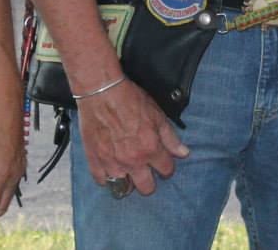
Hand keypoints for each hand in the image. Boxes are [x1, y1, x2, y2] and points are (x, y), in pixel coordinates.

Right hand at [77, 78, 188, 194]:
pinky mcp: (94, 159)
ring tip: (126, 170)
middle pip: (146, 188)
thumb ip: (170, 137)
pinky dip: (106, 178)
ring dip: (127, 180)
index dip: (166, 166)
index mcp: (150, 148)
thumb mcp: (156, 113)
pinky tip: (109, 168)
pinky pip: (101, 181)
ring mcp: (112, 162)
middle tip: (143, 168)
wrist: (100, 89)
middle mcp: (133, 160)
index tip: (161, 161)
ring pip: (123, 188)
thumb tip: (183, 153)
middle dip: (148, 180)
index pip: (166, 171)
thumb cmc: (128, 98)